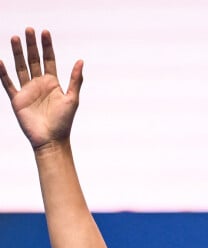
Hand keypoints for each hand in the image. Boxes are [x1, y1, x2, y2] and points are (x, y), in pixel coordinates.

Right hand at [0, 28, 82, 149]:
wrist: (51, 140)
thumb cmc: (64, 122)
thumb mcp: (72, 99)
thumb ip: (75, 80)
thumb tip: (81, 61)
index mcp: (53, 83)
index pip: (49, 60)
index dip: (47, 46)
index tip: (45, 32)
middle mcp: (39, 84)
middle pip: (34, 60)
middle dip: (31, 45)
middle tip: (29, 29)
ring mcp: (27, 91)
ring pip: (20, 67)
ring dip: (17, 53)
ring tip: (15, 38)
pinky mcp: (17, 99)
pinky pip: (8, 83)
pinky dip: (3, 72)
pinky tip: (0, 61)